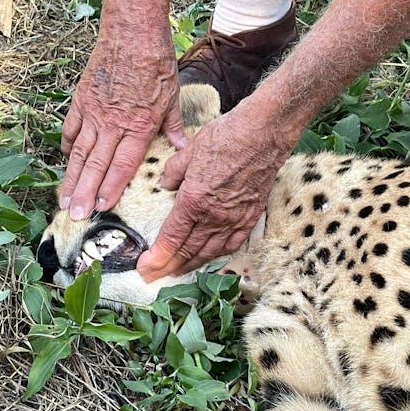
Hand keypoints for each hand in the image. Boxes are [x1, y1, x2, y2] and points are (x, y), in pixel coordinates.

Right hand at [60, 5, 186, 219]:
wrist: (132, 33)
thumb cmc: (155, 64)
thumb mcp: (172, 98)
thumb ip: (174, 127)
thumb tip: (182, 148)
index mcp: (138, 126)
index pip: (122, 165)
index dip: (111, 188)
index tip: (102, 208)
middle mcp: (113, 124)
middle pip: (96, 165)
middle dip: (85, 193)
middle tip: (76, 215)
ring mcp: (94, 113)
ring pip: (79, 152)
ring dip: (72, 178)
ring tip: (65, 200)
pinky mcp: (82, 100)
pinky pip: (71, 128)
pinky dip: (67, 147)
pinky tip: (66, 162)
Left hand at [136, 111, 293, 281]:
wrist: (265, 133)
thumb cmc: (227, 137)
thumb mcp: (188, 151)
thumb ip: (173, 173)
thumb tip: (165, 185)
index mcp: (194, 201)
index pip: (171, 239)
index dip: (156, 258)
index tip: (144, 268)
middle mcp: (214, 216)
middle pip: (187, 252)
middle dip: (167, 268)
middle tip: (153, 277)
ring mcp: (234, 219)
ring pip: (209, 252)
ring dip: (190, 266)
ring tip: (176, 272)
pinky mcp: (250, 216)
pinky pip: (231, 244)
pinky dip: (216, 255)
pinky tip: (208, 257)